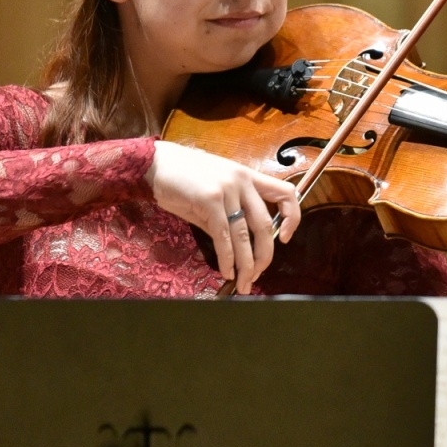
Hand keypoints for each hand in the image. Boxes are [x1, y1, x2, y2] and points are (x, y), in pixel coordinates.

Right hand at [147, 140, 301, 293]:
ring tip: (243, 283)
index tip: (284, 239)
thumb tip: (237, 249)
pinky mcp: (209, 200)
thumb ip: (228, 217)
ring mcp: (227, 189)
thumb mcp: (213, 194)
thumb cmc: (181, 178)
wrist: (154, 164)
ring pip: (244, 235)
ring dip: (245, 265)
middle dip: (264, 256)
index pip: (286, 193)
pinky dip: (227, 259)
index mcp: (248, 176)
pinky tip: (226, 271)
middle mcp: (242, 181)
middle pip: (265, 224)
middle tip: (257, 275)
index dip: (292, 218)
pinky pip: (224, 237)